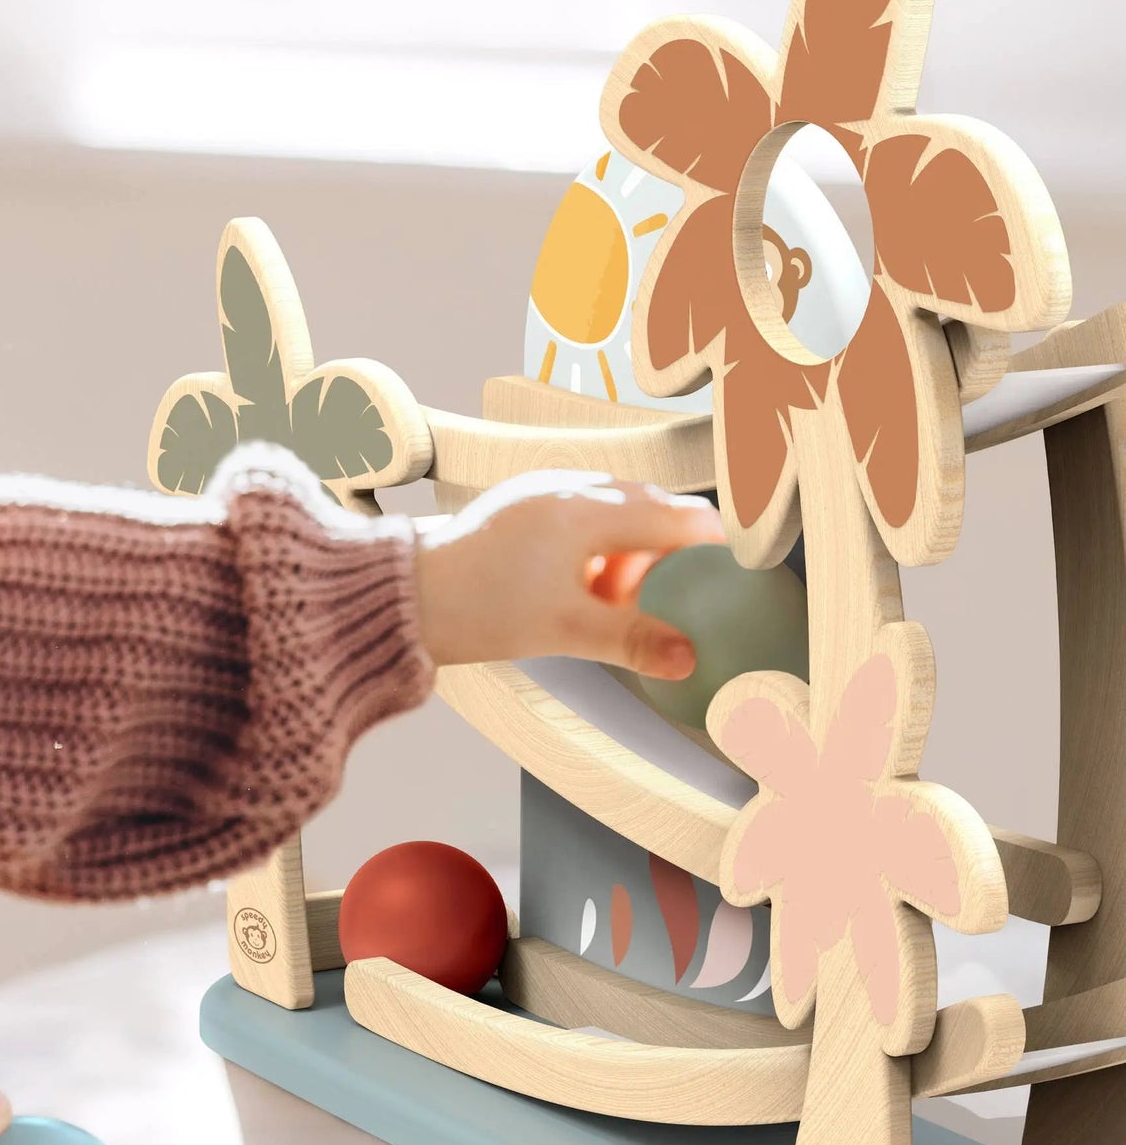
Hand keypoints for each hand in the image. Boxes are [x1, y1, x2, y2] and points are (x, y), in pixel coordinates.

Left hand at [411, 470, 724, 678]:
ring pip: (617, 510)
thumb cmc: (478, 607)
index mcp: (590, 509)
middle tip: (679, 598)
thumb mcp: (566, 630)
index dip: (717, 541)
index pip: (680, 516)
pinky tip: (583, 588)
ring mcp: (545, 489)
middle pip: (653, 507)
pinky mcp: (524, 503)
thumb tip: (689, 657)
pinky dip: (600, 546)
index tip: (742, 565)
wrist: (403, 592)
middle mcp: (571, 487)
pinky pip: (584, 513)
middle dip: (673, 552)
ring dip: (632, 551)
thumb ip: (633, 639)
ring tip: (612, 602)